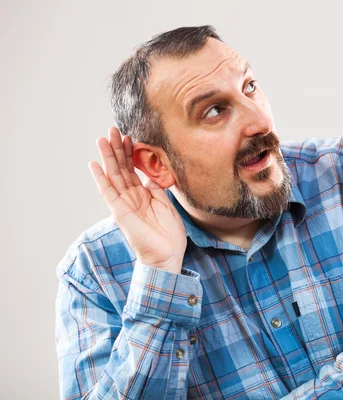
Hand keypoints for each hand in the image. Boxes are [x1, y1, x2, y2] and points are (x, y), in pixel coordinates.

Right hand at [89, 127, 186, 273]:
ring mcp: (123, 203)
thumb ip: (157, 186)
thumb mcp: (166, 203)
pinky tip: (94, 164)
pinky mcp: (119, 211)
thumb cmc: (168, 233)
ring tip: (102, 138)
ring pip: (113, 175)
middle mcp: (130, 196)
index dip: (130, 152)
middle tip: (112, 129)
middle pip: (121, 168)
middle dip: (117, 148)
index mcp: (143, 194)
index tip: (129, 136)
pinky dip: (100, 178)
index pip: (133, 169)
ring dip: (108, 157)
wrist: (167, 254)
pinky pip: (108, 193)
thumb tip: (152, 170)